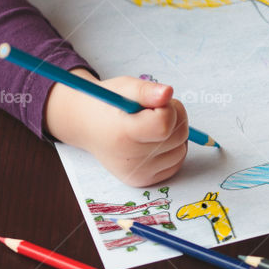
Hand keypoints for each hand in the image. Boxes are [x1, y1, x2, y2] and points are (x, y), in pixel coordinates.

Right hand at [44, 71, 188, 185]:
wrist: (88, 127)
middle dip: (174, 118)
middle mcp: (130, 159)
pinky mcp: (144, 180)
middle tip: (153, 111)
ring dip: (175, 134)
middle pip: (178, 136)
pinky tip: (154, 140)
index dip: (167, 108)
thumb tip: (168, 93)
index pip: (165, 124)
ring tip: (152, 125)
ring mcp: (138, 173)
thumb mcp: (124, 88)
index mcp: (123, 134)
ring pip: (181, 150)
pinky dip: (172, 149)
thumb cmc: (108, 105)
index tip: (154, 104)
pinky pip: (176, 163)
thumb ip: (147, 90)